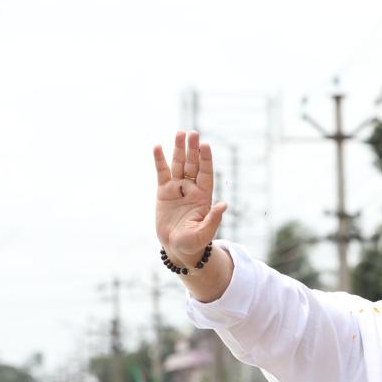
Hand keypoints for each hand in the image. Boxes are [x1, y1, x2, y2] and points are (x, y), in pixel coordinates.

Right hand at [154, 131, 227, 266]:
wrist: (178, 248)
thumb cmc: (194, 243)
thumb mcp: (205, 233)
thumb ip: (213, 218)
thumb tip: (224, 205)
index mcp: (204, 197)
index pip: (206, 173)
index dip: (206, 159)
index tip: (205, 145)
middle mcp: (192, 189)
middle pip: (193, 165)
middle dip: (193, 150)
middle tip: (193, 133)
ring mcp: (177, 189)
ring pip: (178, 165)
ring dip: (178, 150)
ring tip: (180, 133)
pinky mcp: (163, 192)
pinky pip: (162, 173)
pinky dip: (160, 161)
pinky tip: (158, 147)